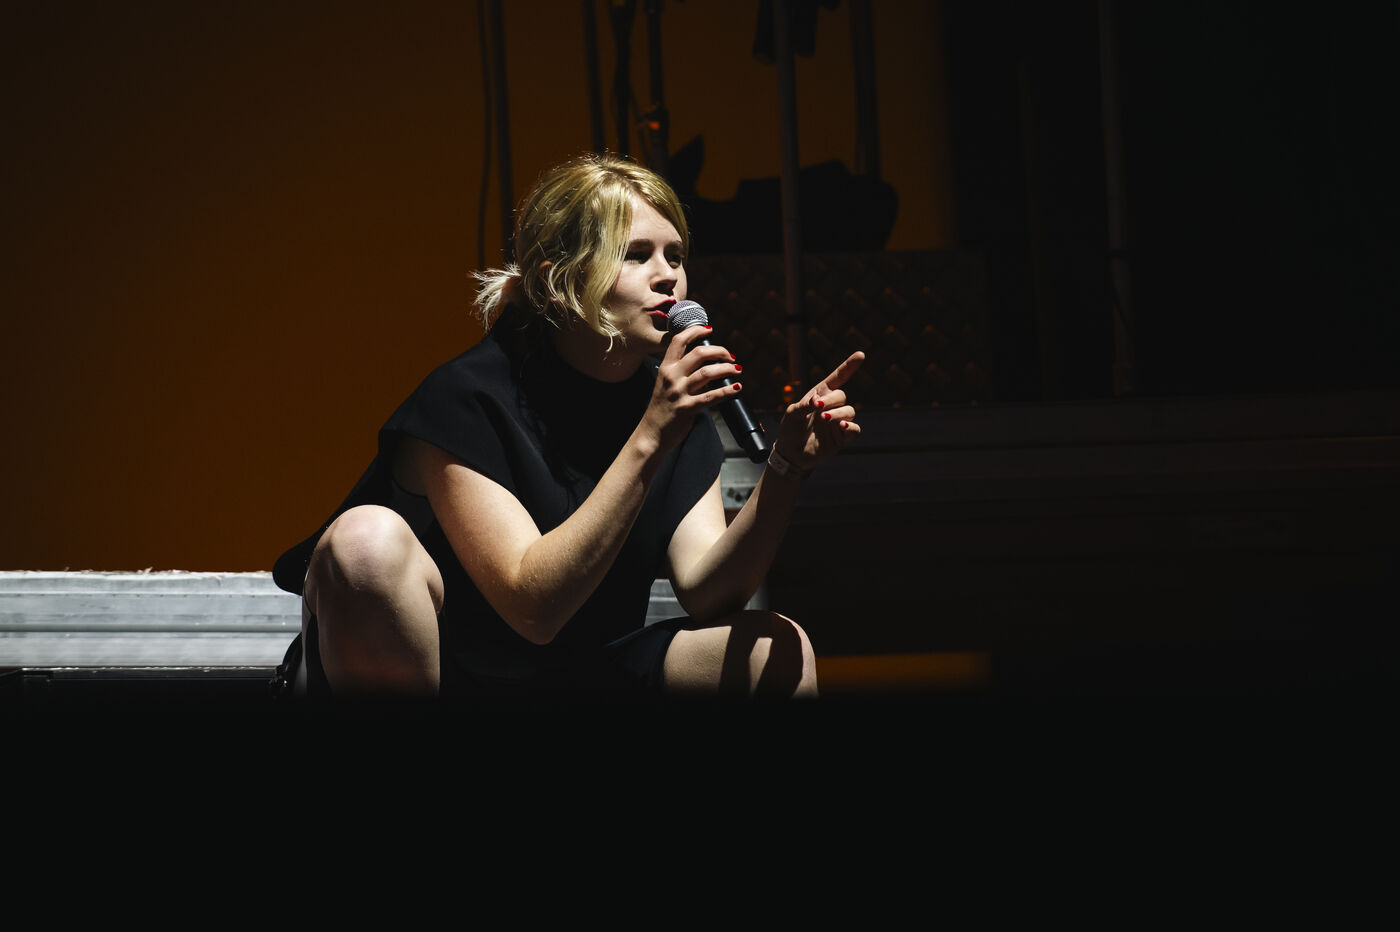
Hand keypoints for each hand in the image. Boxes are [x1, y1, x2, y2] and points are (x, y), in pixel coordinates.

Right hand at [642, 324, 742, 450]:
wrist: (651, 434)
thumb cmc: (661, 410)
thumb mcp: (666, 385)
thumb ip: (683, 374)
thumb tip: (708, 367)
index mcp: (665, 368)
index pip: (679, 340)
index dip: (696, 331)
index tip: (709, 329)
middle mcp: (671, 377)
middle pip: (699, 353)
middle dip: (720, 351)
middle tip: (731, 356)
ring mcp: (679, 392)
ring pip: (708, 372)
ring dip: (727, 368)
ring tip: (737, 369)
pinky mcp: (687, 408)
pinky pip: (712, 397)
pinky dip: (727, 391)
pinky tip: (737, 388)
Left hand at [774, 352, 865, 470]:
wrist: (791, 453)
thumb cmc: (790, 429)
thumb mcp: (791, 414)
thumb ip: (804, 406)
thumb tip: (817, 401)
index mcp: (820, 395)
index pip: (837, 378)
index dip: (849, 366)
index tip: (860, 355)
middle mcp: (831, 406)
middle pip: (842, 396)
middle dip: (832, 400)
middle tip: (817, 407)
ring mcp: (837, 422)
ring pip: (849, 412)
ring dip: (838, 414)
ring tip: (824, 419)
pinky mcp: (842, 437)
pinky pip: (854, 429)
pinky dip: (850, 427)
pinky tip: (840, 427)